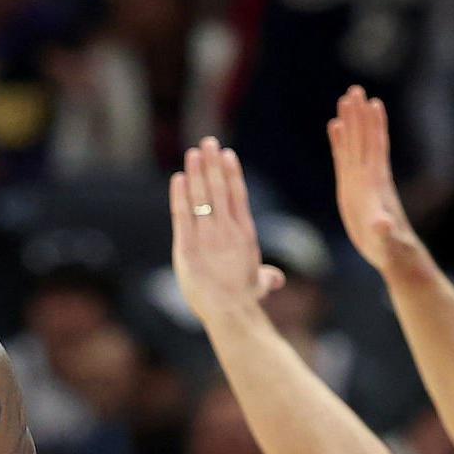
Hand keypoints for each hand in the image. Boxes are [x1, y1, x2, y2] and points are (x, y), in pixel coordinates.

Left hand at [170, 137, 284, 323]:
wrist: (230, 312)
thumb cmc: (244, 301)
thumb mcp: (258, 285)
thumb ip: (266, 277)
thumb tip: (275, 279)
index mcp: (245, 234)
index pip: (238, 196)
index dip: (232, 173)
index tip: (227, 155)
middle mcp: (227, 230)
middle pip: (219, 189)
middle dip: (213, 164)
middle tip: (207, 141)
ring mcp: (207, 236)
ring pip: (202, 196)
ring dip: (197, 172)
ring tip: (193, 152)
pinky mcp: (187, 246)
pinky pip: (182, 215)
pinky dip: (180, 195)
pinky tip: (178, 178)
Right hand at [329, 86, 421, 274]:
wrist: (391, 252)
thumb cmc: (388, 247)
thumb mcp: (385, 240)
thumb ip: (383, 231)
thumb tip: (382, 223)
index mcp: (374, 183)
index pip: (372, 147)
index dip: (370, 125)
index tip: (367, 102)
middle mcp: (368, 176)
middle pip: (363, 139)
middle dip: (359, 115)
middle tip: (354, 90)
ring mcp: (360, 179)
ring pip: (355, 144)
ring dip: (351, 122)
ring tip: (345, 100)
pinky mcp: (352, 186)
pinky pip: (344, 158)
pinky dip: (340, 141)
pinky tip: (335, 127)